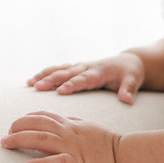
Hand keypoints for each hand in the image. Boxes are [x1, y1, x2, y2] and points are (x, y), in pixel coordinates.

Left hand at [1, 111, 120, 162]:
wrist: (128, 157)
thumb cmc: (111, 146)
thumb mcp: (92, 129)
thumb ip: (78, 124)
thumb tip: (68, 120)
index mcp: (72, 125)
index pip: (45, 116)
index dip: (28, 118)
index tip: (16, 123)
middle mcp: (69, 133)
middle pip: (37, 124)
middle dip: (17, 127)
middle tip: (5, 136)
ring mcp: (72, 148)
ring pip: (41, 139)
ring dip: (20, 140)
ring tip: (6, 144)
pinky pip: (55, 162)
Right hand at [27, 53, 143, 102]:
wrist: (128, 62)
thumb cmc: (130, 73)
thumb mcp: (133, 80)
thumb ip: (129, 90)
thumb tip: (127, 100)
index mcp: (99, 72)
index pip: (84, 79)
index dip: (72, 85)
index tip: (61, 91)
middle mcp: (87, 67)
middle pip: (67, 73)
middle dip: (52, 80)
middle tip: (37, 87)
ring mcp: (80, 66)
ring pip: (59, 70)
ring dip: (44, 75)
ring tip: (30, 83)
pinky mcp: (76, 68)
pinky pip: (58, 70)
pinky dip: (45, 73)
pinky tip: (31, 81)